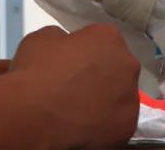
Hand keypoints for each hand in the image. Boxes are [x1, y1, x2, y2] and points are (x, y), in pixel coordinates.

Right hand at [10, 25, 139, 148]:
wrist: (34, 114)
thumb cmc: (37, 71)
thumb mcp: (42, 39)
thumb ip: (63, 40)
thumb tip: (66, 50)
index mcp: (108, 37)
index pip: (101, 39)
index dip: (84, 51)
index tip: (70, 62)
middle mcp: (127, 64)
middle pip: (117, 66)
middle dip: (101, 73)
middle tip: (77, 85)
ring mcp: (130, 97)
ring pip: (120, 95)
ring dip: (106, 98)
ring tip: (81, 109)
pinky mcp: (127, 126)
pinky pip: (117, 121)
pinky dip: (105, 123)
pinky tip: (85, 125)